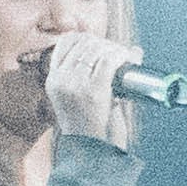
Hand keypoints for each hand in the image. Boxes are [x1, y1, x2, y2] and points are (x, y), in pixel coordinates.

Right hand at [40, 32, 136, 146]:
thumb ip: (94, 73)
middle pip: (84, 44)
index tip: (99, 43)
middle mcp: (61, 80)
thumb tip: (132, 49)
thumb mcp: (81, 97)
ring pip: (97, 50)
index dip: (84, 37)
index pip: (65, 43)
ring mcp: (76, 84)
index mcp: (53, 80)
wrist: (89, 148)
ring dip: (114, 49)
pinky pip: (108, 61)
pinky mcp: (93, 90)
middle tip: (117, 52)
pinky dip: (120, 55)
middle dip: (104, 43)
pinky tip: (126, 57)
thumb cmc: (89, 122)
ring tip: (124, 56)